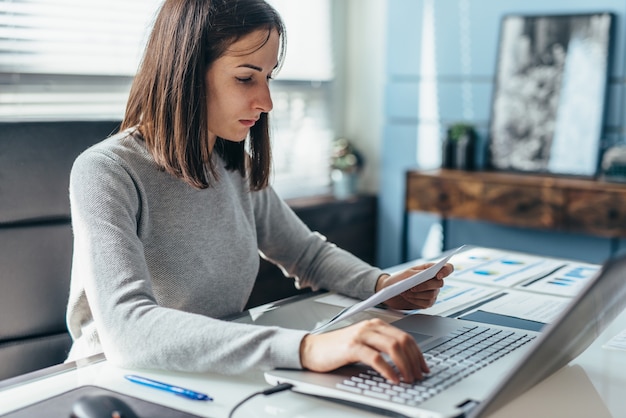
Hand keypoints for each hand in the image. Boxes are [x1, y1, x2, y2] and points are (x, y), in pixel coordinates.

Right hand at [300, 319, 427, 382]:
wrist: (313, 349)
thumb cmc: (338, 349)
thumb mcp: (364, 344)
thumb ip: (382, 347)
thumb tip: (405, 362)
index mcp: (376, 325)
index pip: (405, 337)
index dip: (418, 354)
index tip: (424, 367)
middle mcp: (371, 327)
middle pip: (402, 341)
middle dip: (414, 361)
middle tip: (418, 376)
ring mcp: (361, 335)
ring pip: (393, 347)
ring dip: (405, 365)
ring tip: (408, 378)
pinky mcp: (352, 347)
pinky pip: (377, 358)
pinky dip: (388, 370)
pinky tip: (393, 379)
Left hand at [375, 263, 453, 309]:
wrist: (389, 291)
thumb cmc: (397, 279)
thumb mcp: (406, 274)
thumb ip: (418, 273)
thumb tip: (427, 274)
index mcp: (429, 269)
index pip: (447, 268)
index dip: (446, 271)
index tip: (438, 276)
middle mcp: (433, 280)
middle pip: (440, 283)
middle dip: (425, 286)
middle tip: (412, 287)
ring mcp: (431, 292)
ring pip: (432, 295)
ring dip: (417, 294)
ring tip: (406, 292)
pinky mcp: (427, 302)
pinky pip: (427, 303)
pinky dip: (416, 301)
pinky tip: (408, 297)